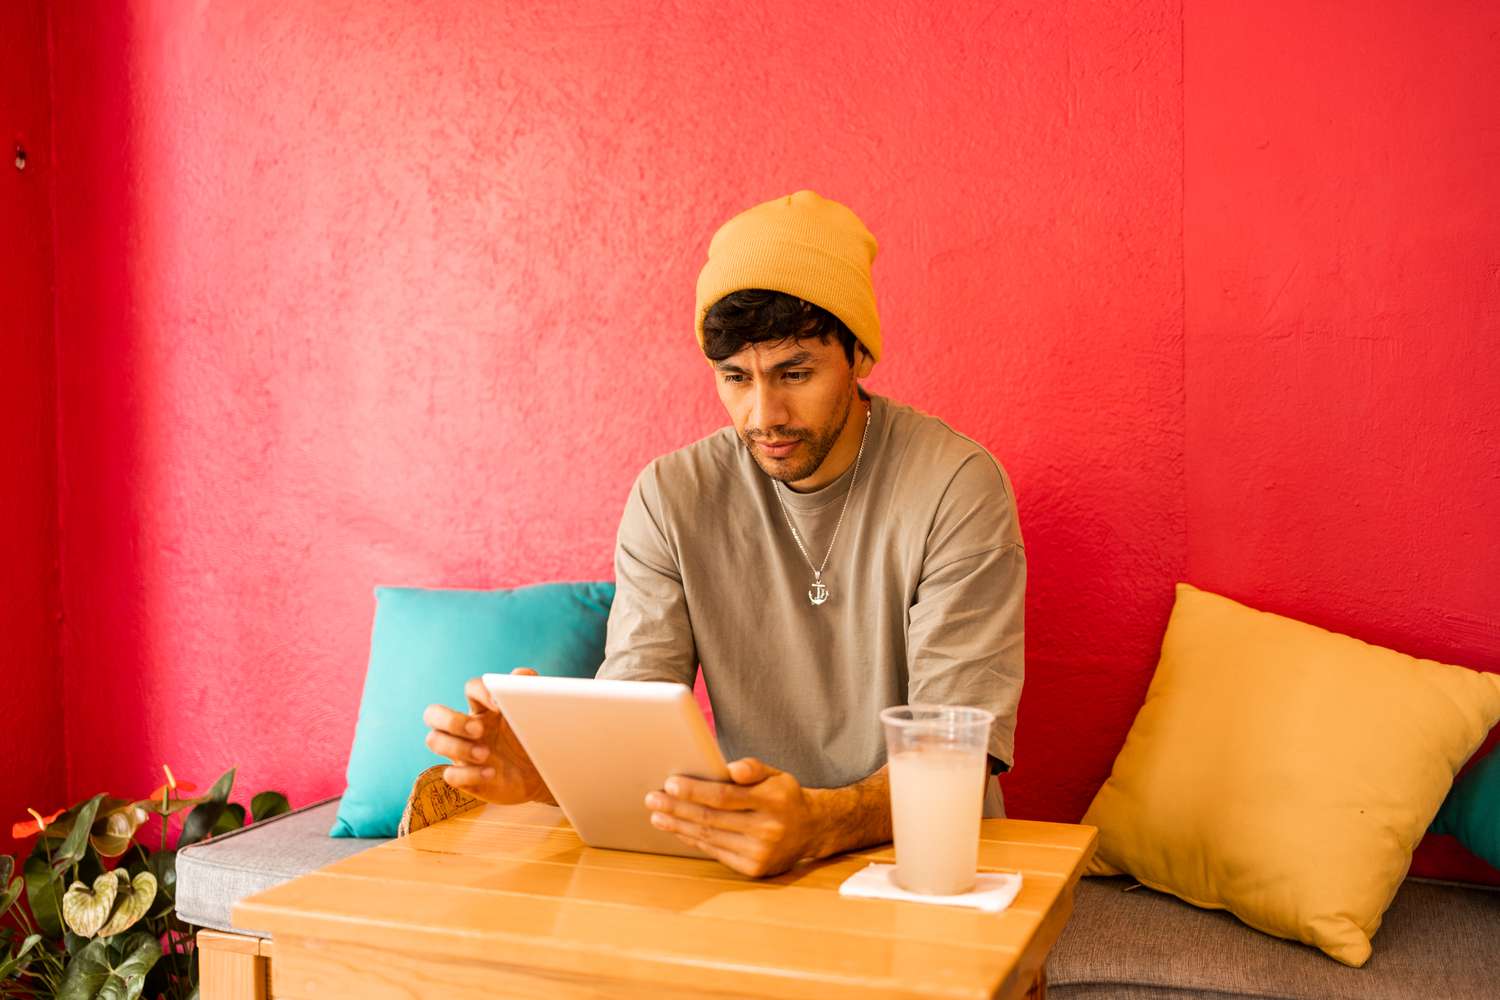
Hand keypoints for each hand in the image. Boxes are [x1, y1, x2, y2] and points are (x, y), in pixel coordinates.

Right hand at [422, 668, 554, 805]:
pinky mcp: (464, 777)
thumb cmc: (532, 740)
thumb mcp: (534, 716)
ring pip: (434, 741)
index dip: (480, 692)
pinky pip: (450, 774)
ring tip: (485, 754)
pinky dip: (468, 774)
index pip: (470, 688)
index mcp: (484, 707)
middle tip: (479, 730)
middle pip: (433, 713)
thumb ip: (529, 690)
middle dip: (452, 720)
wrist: (542, 774)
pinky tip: (490, 773)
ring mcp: (461, 751)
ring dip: (458, 747)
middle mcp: (466, 727)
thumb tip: (520, 674)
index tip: (499, 705)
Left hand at [644, 758, 826, 877]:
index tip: (670, 783)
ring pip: (710, 837)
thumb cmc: (785, 797)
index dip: (695, 791)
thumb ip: (754, 767)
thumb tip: (730, 768)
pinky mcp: (754, 869)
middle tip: (652, 799)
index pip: (725, 796)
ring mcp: (760, 852)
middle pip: (712, 818)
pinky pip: (715, 852)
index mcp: (773, 800)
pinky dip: (693, 840)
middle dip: (677, 808)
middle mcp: (767, 829)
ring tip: (657, 815)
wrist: (812, 830)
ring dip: (679, 825)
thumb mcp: (777, 775)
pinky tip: (678, 829)